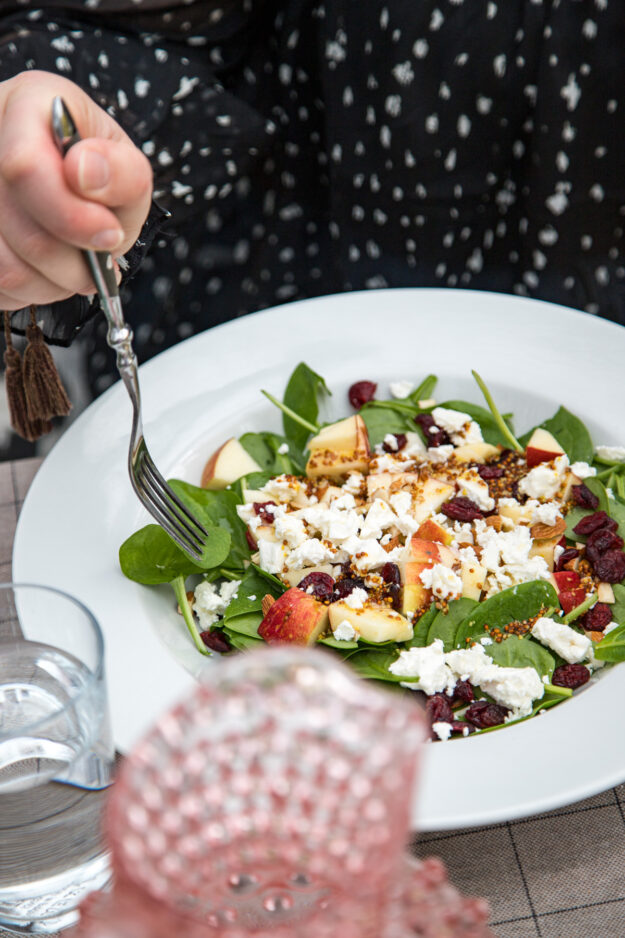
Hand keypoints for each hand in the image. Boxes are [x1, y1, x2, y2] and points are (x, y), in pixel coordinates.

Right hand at [0, 70, 152, 309]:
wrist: (79, 191)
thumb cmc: (102, 177)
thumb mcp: (128, 170)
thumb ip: (123, 173)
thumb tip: (86, 172)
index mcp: (29, 103)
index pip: (24, 166)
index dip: (71, 215)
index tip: (110, 235)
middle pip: (17, 225)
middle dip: (72, 262)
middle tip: (99, 265)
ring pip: (4, 265)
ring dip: (52, 283)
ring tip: (75, 268)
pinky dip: (30, 290)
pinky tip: (47, 271)